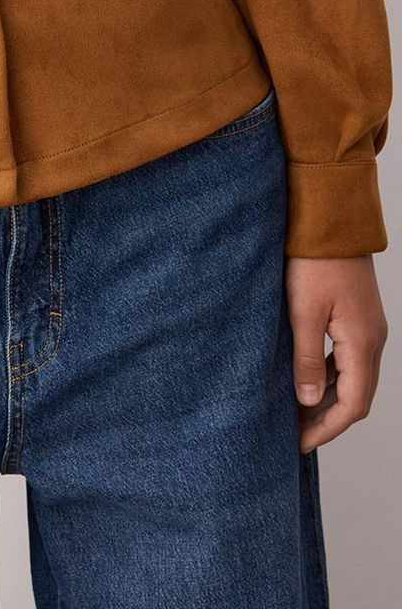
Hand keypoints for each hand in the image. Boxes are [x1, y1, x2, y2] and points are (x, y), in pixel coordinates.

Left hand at [285, 255, 388, 451]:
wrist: (332, 220)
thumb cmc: (314, 261)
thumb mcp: (302, 312)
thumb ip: (305, 359)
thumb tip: (306, 401)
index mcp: (361, 344)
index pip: (352, 405)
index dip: (326, 429)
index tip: (299, 444)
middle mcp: (373, 340)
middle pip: (355, 396)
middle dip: (326, 419)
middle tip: (293, 433)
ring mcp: (368, 328)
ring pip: (352, 378)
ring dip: (326, 398)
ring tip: (293, 411)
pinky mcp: (358, 317)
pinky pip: (347, 359)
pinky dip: (328, 376)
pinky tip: (304, 377)